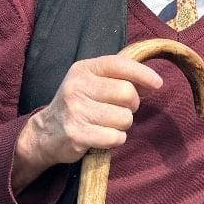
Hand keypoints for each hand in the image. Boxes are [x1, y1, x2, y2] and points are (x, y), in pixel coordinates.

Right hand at [12, 54, 162, 191]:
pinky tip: (103, 136)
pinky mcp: (77, 135)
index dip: (143, 74)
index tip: (157, 83)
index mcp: (83, 69)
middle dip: (132, 105)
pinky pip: (116, 137)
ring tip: (107, 124)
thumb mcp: (92, 83)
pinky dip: (116, 139)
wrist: (45, 132)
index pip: (119, 64)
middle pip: (127, 93)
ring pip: (124, 118)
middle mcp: (77, 87)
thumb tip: (153, 83)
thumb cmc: (78, 104)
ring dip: (123, 125)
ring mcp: (76, 111)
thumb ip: (120, 78)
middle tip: (120, 110)